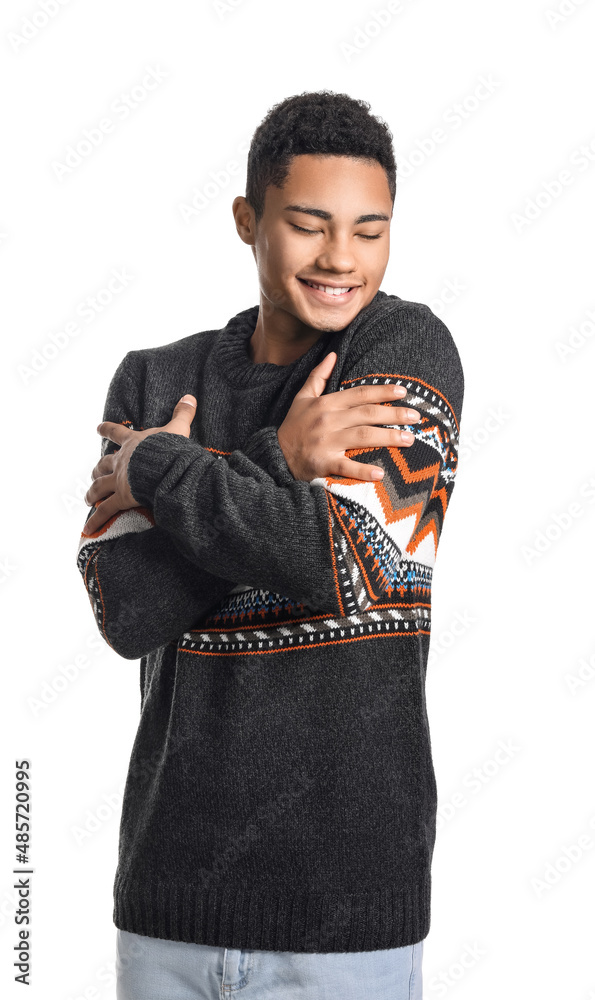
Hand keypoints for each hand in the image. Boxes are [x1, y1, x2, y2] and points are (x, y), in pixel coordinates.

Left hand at [82, 394, 197, 535]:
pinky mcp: (121, 498)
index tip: (98, 428)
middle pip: (103, 464)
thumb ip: (182, 414)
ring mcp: (119, 480)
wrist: (165, 467)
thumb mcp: (177, 429)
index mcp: (133, 444)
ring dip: (92, 492)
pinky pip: (106, 510)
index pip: (116, 433)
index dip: (107, 429)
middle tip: (94, 472)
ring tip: (87, 498)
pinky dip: (96, 519)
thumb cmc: (170, 448)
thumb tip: (190, 397)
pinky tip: (89, 528)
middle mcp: (121, 462)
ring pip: (99, 486)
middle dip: (98, 468)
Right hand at [277, 352, 419, 480]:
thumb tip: (332, 354)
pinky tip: (381, 472)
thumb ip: (318, 376)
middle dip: (393, 414)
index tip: (404, 392)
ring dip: (388, 437)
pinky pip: (346, 466)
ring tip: (409, 439)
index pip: (359, 394)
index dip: (383, 392)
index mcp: (326, 404)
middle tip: (416, 417)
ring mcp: (326, 442)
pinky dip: (363, 470)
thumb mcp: (302, 398)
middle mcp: (327, 421)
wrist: (273, 456)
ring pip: (362, 436)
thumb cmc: (293, 427)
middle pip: (366, 414)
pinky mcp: (323, 463)